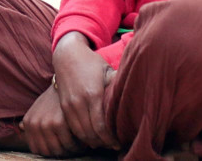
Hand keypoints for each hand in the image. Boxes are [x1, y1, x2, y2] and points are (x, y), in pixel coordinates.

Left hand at [21, 83, 78, 156]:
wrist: (65, 84)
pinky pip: (69, 145)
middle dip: (60, 153)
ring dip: (69, 151)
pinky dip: (77, 146)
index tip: (59, 148)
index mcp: (28, 123)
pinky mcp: (58, 124)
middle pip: (48, 152)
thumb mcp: (37, 106)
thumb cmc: (52, 98)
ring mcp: (45, 125)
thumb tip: (20, 127)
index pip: (37, 149)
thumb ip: (29, 120)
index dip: (49, 151)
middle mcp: (34, 125)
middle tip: (70, 149)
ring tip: (77, 146)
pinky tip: (82, 142)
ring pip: (59, 151)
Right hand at [51, 31, 119, 149]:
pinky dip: (81, 136)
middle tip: (113, 145)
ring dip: (92, 141)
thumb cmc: (91, 63)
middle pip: (90, 133)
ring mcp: (69, 105)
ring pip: (80, 133)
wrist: (67, 55)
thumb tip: (139, 90)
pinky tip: (91, 136)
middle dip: (102, 143)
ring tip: (103, 143)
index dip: (110, 139)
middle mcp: (79, 102)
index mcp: (93, 94)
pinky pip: (72, 128)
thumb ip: (118, 83)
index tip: (118, 143)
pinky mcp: (63, 106)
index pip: (101, 127)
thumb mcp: (107, 70)